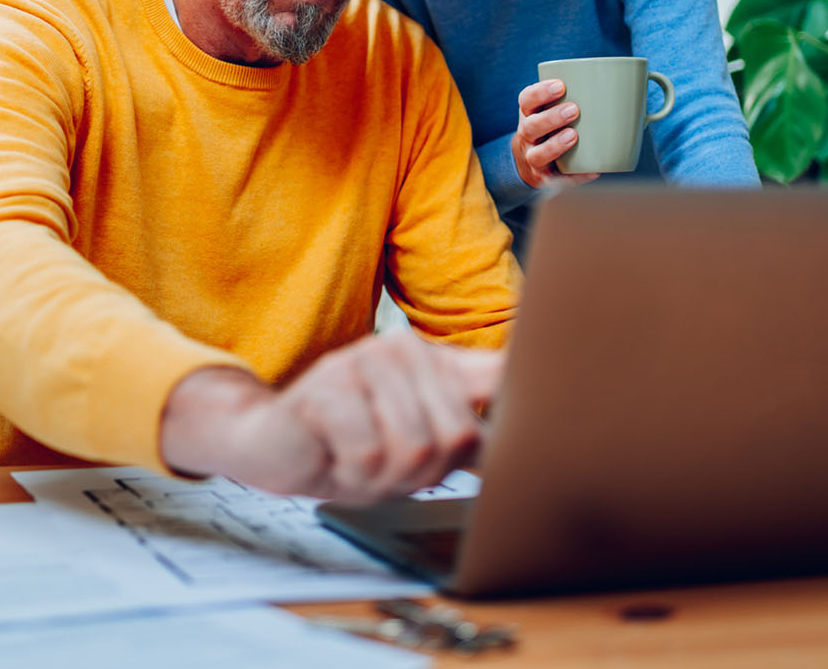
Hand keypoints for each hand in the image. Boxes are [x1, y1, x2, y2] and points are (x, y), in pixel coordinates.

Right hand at [160, 334, 502, 504]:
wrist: (273, 444)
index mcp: (434, 360)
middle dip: (425, 472)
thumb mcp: (419, 441)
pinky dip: (352, 473)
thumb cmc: (351, 445)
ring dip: (385, 477)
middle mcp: (403, 349)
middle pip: (458, 434)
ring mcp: (363, 361)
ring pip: (414, 448)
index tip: (555, 397)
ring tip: (359, 461)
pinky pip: (368, 453)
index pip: (499, 372)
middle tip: (387, 467)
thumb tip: (530, 446)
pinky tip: (332, 455)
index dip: (532, 385)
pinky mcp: (328, 384)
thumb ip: (467, 432)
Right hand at [511, 79, 600, 188]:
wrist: (532, 164)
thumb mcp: (554, 109)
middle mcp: (527, 137)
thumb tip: (632, 83)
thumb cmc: (553, 128)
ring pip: (537, 155)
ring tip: (574, 136)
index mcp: (530, 114)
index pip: (526, 100)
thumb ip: (579, 96)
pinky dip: (574, 177)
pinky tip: (592, 171)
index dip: (539, 92)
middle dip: (551, 118)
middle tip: (574, 110)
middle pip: (530, 127)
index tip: (561, 85)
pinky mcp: (544, 180)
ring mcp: (532, 159)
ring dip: (555, 146)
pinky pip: (556, 181)